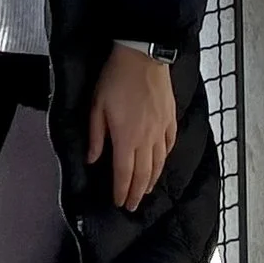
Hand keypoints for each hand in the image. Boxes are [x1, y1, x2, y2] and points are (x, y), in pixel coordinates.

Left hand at [87, 45, 176, 213]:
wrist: (142, 57)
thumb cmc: (116, 79)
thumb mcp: (97, 106)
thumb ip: (96, 136)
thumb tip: (93, 159)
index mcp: (126, 138)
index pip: (124, 173)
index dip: (122, 191)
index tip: (120, 203)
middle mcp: (146, 139)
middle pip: (143, 173)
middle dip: (137, 192)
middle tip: (133, 206)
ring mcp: (160, 129)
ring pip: (159, 163)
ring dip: (152, 180)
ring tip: (147, 191)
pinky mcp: (170, 119)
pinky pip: (169, 145)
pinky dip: (165, 159)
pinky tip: (162, 163)